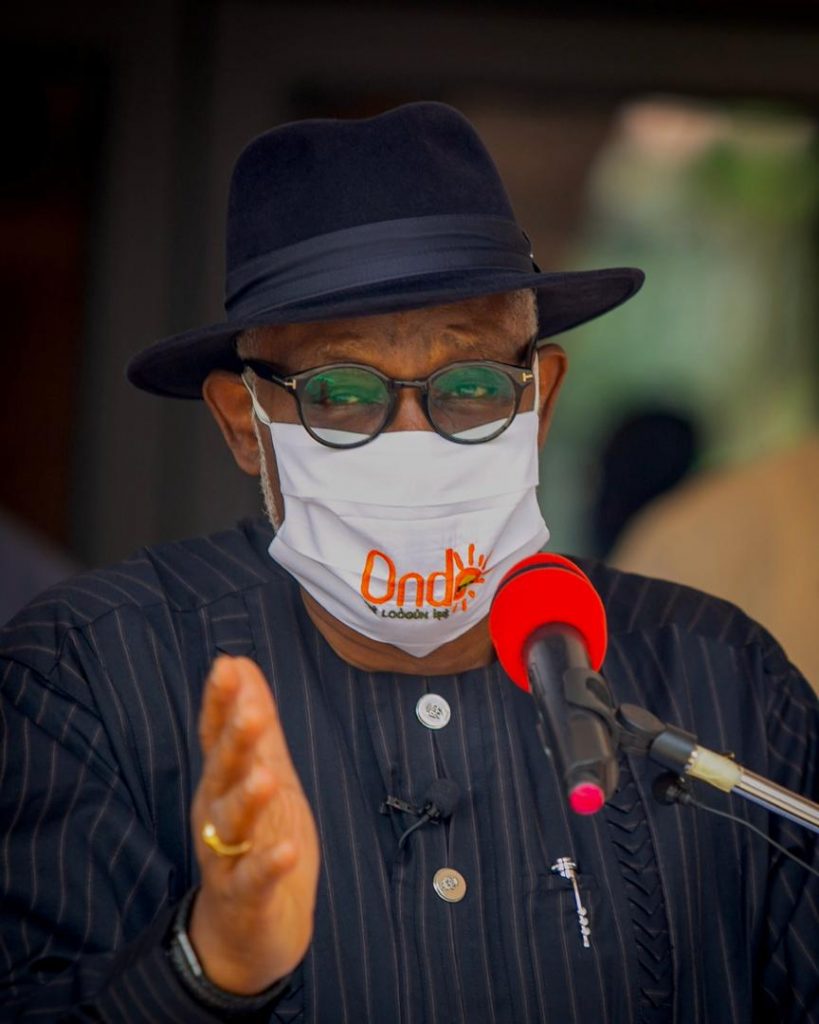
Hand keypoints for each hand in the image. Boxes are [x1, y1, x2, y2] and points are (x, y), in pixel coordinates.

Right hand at [188, 655, 319, 993]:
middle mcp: (218, 815)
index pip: (215, 737)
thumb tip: (239, 662)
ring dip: (248, 800)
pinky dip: (270, 865)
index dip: (219, 703)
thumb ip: (255, 723)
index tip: (225, 668)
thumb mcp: (263, 773)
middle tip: (251, 713)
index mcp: (223, 783)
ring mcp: (228, 857)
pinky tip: (287, 850)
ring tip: (266, 777)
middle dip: (235, 743)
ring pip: (233, 824)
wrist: (247, 932)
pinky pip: (255, 879)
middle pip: (222, 774)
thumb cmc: (257, 840)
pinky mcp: (245, 897)